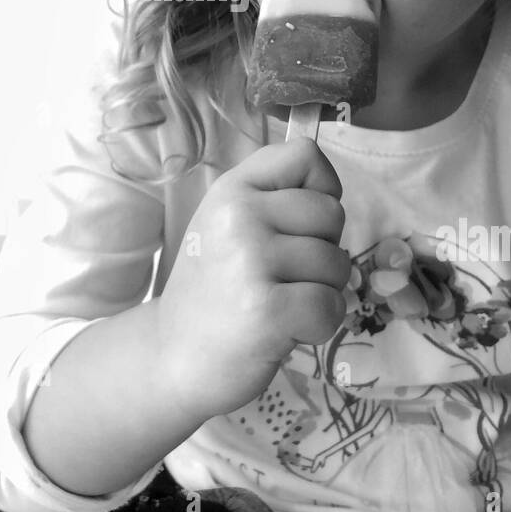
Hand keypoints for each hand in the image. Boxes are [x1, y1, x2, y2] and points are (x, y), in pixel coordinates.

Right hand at [153, 136, 351, 418]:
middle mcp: (239, 216)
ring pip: (337, 263)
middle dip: (323, 250)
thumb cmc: (214, 290)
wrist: (172, 357)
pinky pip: (331, 305)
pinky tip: (287, 330)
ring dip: (322, 292)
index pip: (304, 154)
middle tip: (282, 277)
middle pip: (332, 212)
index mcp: (231, 190)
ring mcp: (252, 261)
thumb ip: (273, 197)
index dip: (320, 188)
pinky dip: (320, 325)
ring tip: (280, 304)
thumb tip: (332, 191)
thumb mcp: (228, 225)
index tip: (300, 222)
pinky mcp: (268, 309)